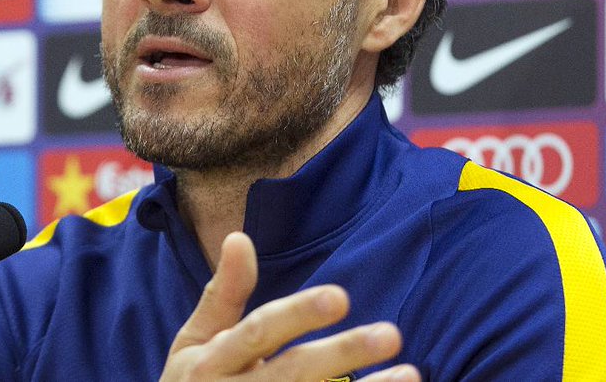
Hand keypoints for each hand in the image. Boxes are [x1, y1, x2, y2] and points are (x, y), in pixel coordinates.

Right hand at [160, 232, 419, 381]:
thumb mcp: (194, 341)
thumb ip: (222, 294)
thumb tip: (239, 237)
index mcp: (210, 364)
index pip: (257, 334)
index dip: (297, 315)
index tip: (341, 296)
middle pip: (291, 375)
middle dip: (341, 354)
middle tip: (390, 333)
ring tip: (411, 374)